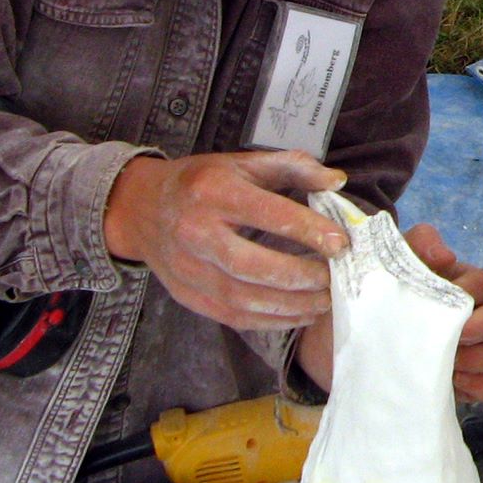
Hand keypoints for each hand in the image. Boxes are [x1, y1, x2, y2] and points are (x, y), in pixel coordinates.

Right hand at [103, 150, 349, 331]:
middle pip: (253, 265)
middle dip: (301, 276)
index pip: (268, 214)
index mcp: (215, 191)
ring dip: (290, 305)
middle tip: (334, 279)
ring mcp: (187, 268)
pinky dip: (269, 320)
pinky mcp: (186, 295)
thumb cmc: (201, 182)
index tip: (340, 243)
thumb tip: (337, 181)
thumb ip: (293, 167)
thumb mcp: (243, 162)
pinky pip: (232, 316)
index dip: (308, 230)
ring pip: (243, 298)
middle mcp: (197, 232)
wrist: (141, 208)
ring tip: (324, 301)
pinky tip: (298, 314)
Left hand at [290, 221, 482, 399]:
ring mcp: (472, 350)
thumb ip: (411, 246)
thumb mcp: (378, 263)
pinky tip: (454, 386)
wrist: (331, 345)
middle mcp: (472, 313)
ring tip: (449, 368)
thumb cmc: (361, 298)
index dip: (472, 298)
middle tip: (454, 345)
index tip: (445, 316)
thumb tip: (445, 254)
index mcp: (454, 282)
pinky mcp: (464, 383)